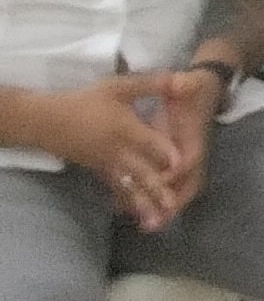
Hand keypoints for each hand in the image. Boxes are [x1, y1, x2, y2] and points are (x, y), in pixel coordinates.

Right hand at [25, 74, 192, 231]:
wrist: (45, 121)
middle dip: (158, 189)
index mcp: (125, 129)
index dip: (164, 152)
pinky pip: (116, 189)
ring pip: (130, 186)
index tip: (180, 164)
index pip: (148, 143)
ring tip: (155, 223)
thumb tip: (180, 77)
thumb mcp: (117, 87)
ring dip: (143, 203)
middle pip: (142, 171)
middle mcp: (118, 151)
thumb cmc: (84, 102)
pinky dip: (126, 201)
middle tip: (173, 207)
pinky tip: (134, 215)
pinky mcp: (99, 171)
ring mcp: (108, 164)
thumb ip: (150, 84)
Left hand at [147, 66, 223, 220]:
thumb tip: (183, 82)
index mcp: (193, 137)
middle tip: (156, 223)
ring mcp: (181, 162)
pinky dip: (150, 200)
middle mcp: (190, 154)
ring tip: (146, 226)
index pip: (190, 159)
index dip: (177, 171)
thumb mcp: (190, 81)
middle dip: (173, 204)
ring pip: (177, 191)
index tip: (160, 181)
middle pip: (188, 185)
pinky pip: (164, 187)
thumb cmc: (192, 89)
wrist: (201, 91)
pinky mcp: (170, 164)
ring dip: (163, 209)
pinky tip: (130, 210)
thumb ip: (187, 82)